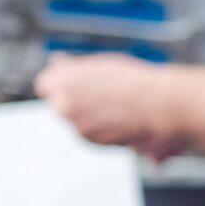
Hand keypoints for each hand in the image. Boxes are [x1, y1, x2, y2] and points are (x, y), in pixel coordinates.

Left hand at [34, 53, 170, 147]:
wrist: (158, 104)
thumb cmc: (132, 80)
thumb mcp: (98, 64)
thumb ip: (72, 68)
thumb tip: (57, 62)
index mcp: (58, 82)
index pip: (46, 85)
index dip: (62, 82)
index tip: (75, 81)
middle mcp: (62, 107)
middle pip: (62, 105)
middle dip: (77, 102)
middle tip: (103, 93)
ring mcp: (77, 128)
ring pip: (80, 121)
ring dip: (93, 117)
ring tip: (119, 105)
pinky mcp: (94, 143)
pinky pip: (95, 135)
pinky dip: (106, 130)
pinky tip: (124, 118)